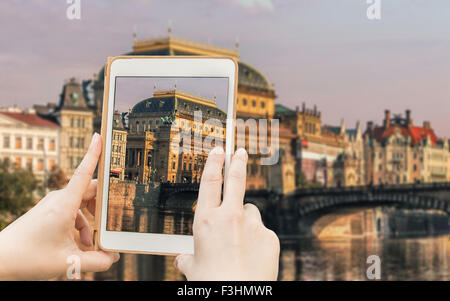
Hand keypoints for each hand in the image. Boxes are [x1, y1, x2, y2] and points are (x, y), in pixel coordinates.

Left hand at [0, 133, 118, 279]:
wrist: (0, 261)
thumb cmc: (28, 257)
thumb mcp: (68, 263)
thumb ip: (96, 261)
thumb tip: (113, 258)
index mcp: (64, 205)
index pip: (82, 173)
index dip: (93, 154)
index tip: (99, 136)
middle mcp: (58, 200)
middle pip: (89, 191)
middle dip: (104, 204)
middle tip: (116, 215)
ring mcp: (52, 206)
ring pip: (81, 204)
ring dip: (91, 220)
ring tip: (92, 242)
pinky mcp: (48, 213)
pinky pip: (72, 212)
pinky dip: (80, 225)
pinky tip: (80, 243)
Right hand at [175, 147, 279, 280]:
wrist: (238, 295)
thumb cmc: (213, 282)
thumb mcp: (193, 269)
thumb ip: (188, 259)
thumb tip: (182, 259)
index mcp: (207, 220)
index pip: (210, 181)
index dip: (214, 162)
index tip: (219, 151)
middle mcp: (230, 217)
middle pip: (236, 180)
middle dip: (238, 161)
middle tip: (240, 151)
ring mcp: (252, 225)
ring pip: (250, 211)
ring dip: (245, 219)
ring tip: (240, 241)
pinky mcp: (270, 236)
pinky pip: (262, 231)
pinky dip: (257, 239)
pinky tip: (252, 254)